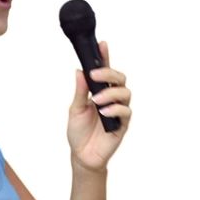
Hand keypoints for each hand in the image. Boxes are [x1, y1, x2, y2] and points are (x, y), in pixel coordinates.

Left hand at [66, 41, 131, 172]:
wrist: (82, 154)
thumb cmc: (79, 131)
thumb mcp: (74, 108)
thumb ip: (80, 91)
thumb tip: (79, 71)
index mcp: (99, 91)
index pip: (104, 71)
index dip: (105, 56)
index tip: (102, 44)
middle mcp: (111, 98)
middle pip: (119, 78)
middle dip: (108, 73)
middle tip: (94, 75)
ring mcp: (118, 110)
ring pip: (125, 92)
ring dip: (110, 93)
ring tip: (96, 100)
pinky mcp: (123, 124)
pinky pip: (126, 112)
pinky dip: (115, 109)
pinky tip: (103, 112)